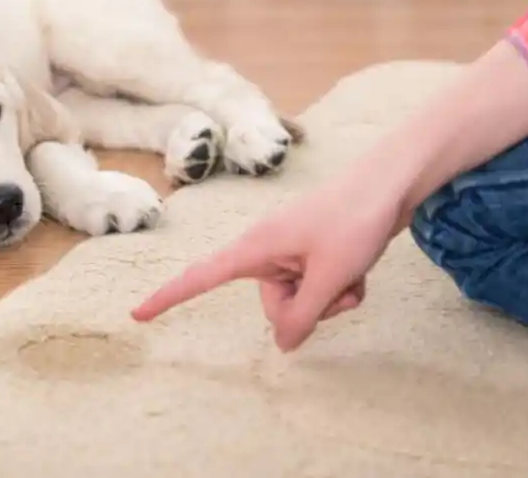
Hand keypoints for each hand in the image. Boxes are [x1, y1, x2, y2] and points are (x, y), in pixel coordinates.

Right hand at [131, 178, 402, 350]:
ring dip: (330, 298)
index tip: (137, 314)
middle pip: (273, 305)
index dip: (168, 297)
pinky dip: (339, 288)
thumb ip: (302, 316)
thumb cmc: (354, 221)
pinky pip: (317, 287)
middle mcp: (266, 251)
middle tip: (336, 284)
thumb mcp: (329, 277)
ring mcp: (290, 252)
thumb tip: (283, 345)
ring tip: (352, 273)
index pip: (200, 277)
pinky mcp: (311, 253)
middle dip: (307, 308)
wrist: (390, 183)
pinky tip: (359, 270)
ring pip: (301, 300)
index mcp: (255, 248)